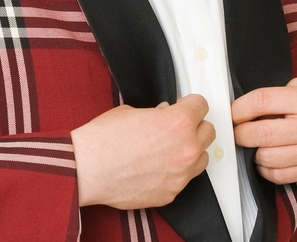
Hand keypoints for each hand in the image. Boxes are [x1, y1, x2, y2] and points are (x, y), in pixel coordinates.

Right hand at [70, 93, 214, 208]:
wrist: (88, 169)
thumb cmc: (105, 139)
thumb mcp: (134, 111)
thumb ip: (159, 114)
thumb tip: (165, 115)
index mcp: (179, 122)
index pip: (202, 105)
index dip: (190, 103)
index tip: (183, 106)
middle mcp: (186, 148)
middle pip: (208, 131)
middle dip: (194, 125)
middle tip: (177, 126)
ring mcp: (180, 174)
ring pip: (202, 157)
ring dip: (191, 149)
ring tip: (169, 147)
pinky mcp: (171, 193)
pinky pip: (184, 178)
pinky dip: (176, 171)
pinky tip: (156, 166)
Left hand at [231, 76, 296, 184]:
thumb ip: (281, 95)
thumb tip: (251, 108)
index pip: (262, 103)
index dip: (240, 108)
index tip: (232, 111)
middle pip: (260, 134)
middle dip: (240, 133)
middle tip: (237, 128)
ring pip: (267, 159)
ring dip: (254, 151)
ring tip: (255, 141)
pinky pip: (282, 176)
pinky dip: (267, 169)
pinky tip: (267, 157)